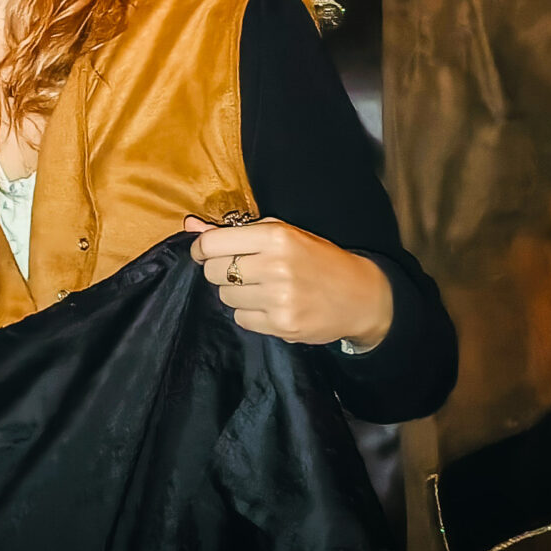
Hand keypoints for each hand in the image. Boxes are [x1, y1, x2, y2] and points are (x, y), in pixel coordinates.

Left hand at [183, 217, 392, 348]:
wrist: (360, 296)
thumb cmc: (318, 259)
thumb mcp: (283, 234)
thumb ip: (235, 230)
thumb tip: (189, 225)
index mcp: (277, 236)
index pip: (212, 244)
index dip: (201, 249)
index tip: (205, 253)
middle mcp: (276, 266)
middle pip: (214, 272)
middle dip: (220, 271)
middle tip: (240, 271)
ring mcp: (279, 299)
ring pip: (225, 297)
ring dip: (235, 293)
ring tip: (260, 288)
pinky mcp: (282, 325)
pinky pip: (241, 319)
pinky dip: (249, 313)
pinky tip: (270, 306)